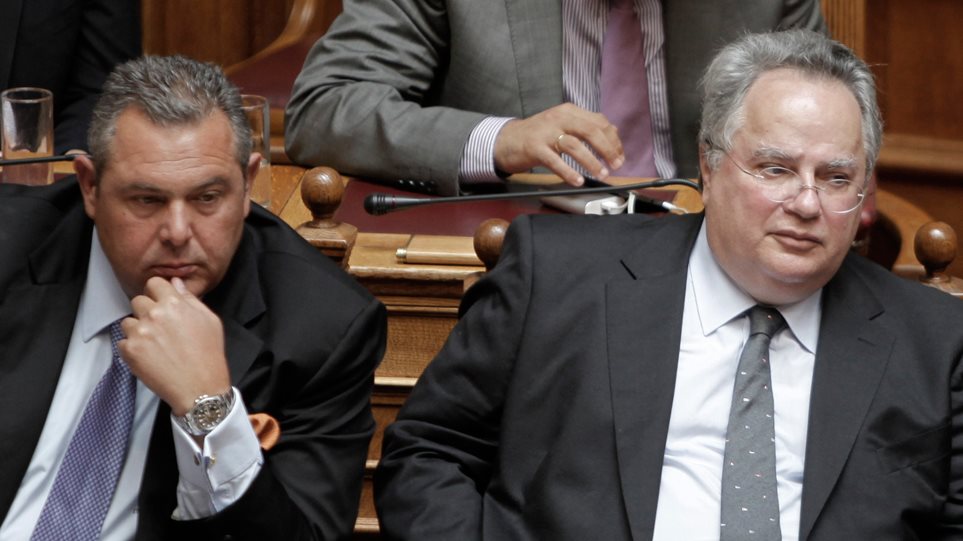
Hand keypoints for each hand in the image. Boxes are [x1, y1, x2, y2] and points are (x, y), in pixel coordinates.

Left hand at [119, 276, 230, 415]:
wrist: (200, 387)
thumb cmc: (208, 355)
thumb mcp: (210, 320)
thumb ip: (190, 299)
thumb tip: (176, 284)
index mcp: (174, 303)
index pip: (154, 283)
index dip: (157, 292)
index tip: (160, 302)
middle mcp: (154, 314)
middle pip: (138, 301)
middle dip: (146, 311)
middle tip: (159, 327)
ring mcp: (140, 332)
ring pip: (128, 322)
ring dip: (138, 329)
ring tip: (154, 344)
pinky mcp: (130, 350)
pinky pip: (122, 342)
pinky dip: (132, 348)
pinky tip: (149, 356)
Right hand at [493, 103, 624, 185]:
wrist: (505, 140)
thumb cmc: (537, 136)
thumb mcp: (562, 124)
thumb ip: (585, 127)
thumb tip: (614, 134)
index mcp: (569, 111)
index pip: (599, 122)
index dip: (613, 140)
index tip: (620, 156)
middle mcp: (559, 118)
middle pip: (590, 130)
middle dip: (608, 149)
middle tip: (616, 165)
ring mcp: (546, 132)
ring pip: (574, 145)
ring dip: (591, 161)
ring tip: (601, 174)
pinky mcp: (534, 147)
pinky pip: (554, 160)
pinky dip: (568, 171)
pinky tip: (577, 181)